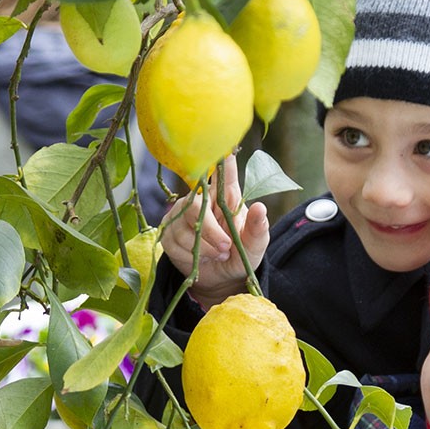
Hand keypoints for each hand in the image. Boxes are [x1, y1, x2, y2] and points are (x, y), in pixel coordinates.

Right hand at [160, 158, 269, 309]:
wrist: (220, 279)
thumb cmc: (239, 256)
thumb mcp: (254, 246)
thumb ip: (257, 229)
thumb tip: (260, 208)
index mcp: (225, 196)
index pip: (222, 170)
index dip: (221, 158)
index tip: (225, 149)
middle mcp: (201, 200)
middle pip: (196, 203)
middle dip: (211, 229)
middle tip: (226, 247)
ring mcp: (181, 215)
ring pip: (185, 226)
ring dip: (204, 246)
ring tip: (218, 255)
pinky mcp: (169, 233)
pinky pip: (175, 241)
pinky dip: (191, 255)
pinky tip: (200, 258)